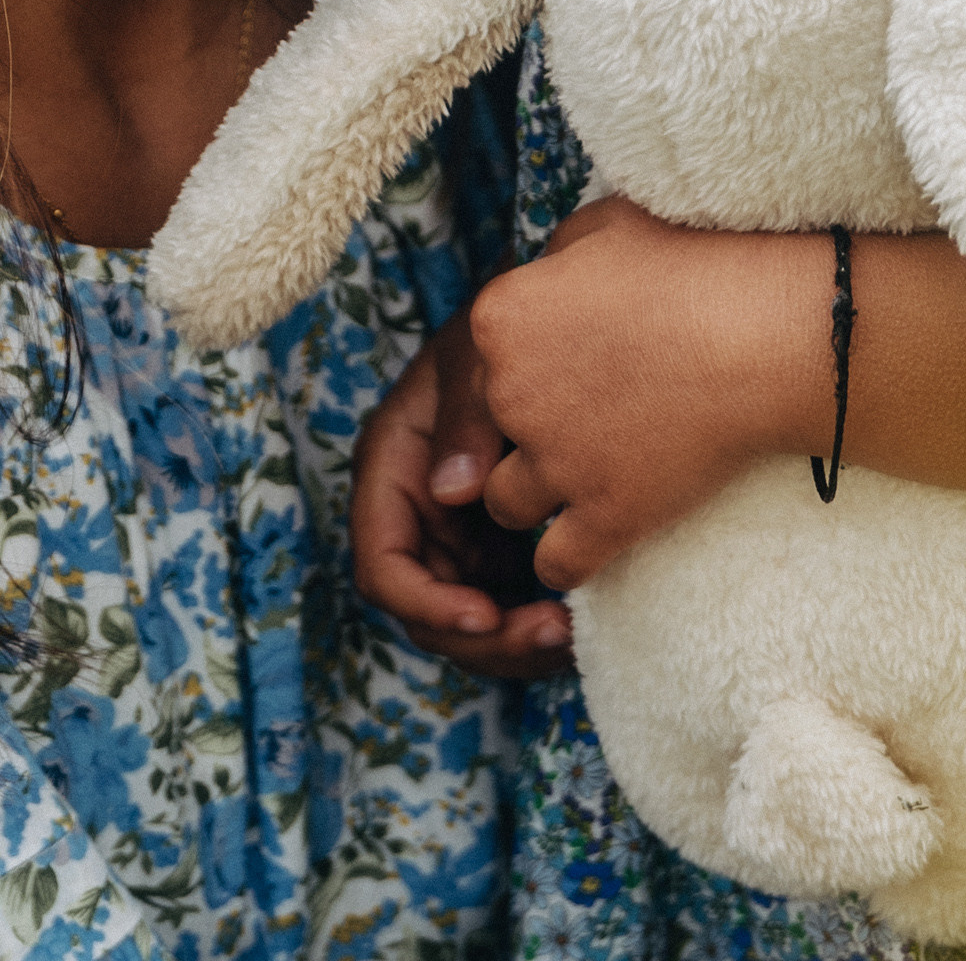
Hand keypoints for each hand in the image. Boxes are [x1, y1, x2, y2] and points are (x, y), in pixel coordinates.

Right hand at [351, 308, 575, 676]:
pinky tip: (582, 620)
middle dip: (484, 638)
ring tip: (572, 633)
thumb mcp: (473, 357)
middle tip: (553, 633)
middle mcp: (416, 515)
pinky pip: (507, 605)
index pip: (383, 567)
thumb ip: (463, 418)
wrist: (554, 323)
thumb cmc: (505, 329)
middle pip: (427, 614)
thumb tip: (449, 493)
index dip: (426, 605)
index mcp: (392, 471)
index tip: (485, 616)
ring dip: (515, 643)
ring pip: (470, 623)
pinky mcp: (496, 544)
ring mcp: (455, 535)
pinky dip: (536, 623)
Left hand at [473, 196, 827, 588]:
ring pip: (506, 502)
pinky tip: (597, 533)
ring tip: (582, 478)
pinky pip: (557, 562)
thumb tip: (545, 278)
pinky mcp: (606, 515)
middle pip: (490, 429)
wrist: (761, 332)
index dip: (523, 367)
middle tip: (587, 417)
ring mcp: (555, 460)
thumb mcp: (602, 226)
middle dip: (527, 428)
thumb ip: (554, 258)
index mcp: (499, 317)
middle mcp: (510, 392)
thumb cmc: (691, 265)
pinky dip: (569, 556)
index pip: (482, 360)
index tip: (568, 367)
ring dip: (537, 496)